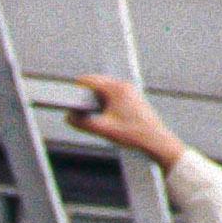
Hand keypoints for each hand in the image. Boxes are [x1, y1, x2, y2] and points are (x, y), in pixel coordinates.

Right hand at [65, 76, 183, 167]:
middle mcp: (124, 86)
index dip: (75, 88)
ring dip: (95, 103)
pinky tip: (104, 120)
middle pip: (96, 85)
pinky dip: (104, 106)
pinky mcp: (132, 100)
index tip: (65, 96)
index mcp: (116, 89)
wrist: (156, 142)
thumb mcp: (102, 130)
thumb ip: (82, 122)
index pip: (90, 80)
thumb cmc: (133, 134)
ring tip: (92, 119)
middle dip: (85, 97)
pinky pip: (112, 98)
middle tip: (77, 112)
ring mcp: (130, 92)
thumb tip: (69, 117)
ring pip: (104, 92)